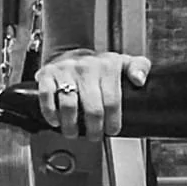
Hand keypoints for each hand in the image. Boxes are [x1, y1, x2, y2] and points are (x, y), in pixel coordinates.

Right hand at [36, 48, 150, 137]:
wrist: (71, 49)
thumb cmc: (99, 63)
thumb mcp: (124, 62)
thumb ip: (139, 67)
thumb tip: (139, 80)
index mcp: (107, 66)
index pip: (112, 101)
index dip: (113, 121)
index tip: (112, 130)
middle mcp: (86, 68)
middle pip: (92, 108)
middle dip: (94, 129)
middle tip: (94, 136)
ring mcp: (66, 71)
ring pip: (68, 105)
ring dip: (71, 126)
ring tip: (74, 133)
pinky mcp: (47, 74)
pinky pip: (47, 96)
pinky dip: (49, 112)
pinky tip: (55, 121)